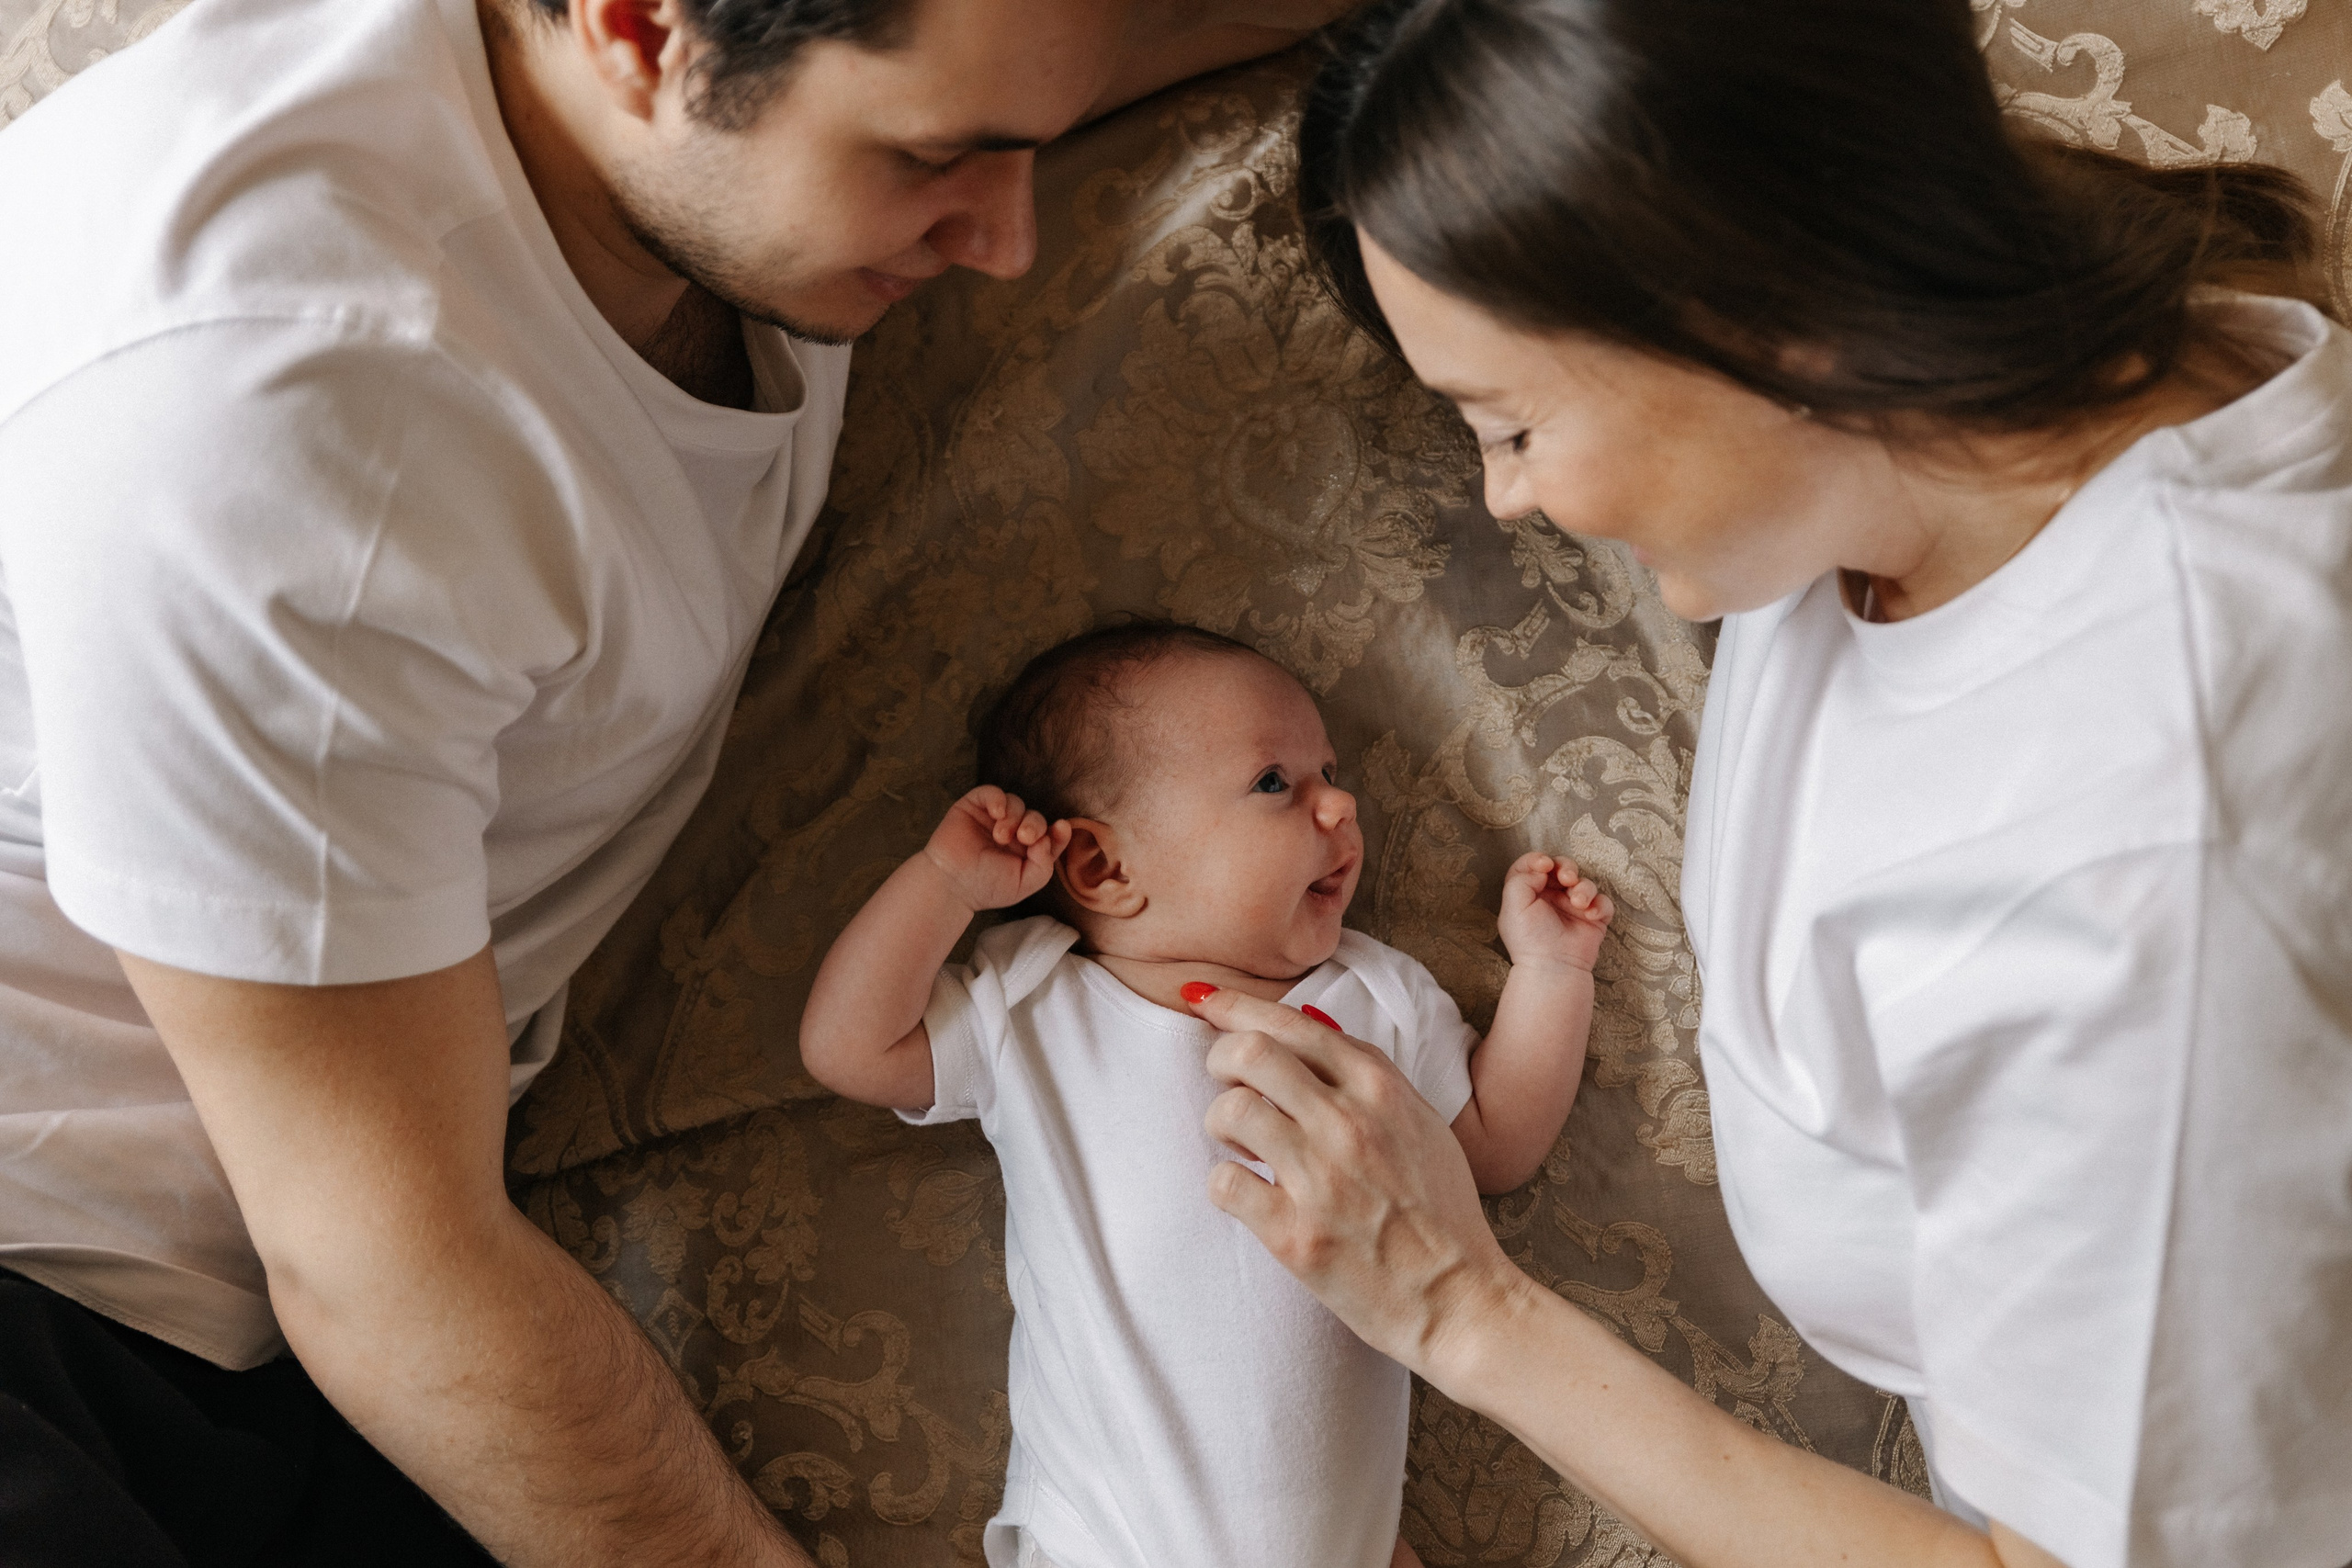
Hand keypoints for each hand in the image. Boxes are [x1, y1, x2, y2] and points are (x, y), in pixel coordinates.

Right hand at [923, 786, 1070, 913]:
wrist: (951, 885)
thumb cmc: (987, 887)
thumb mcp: (1025, 883)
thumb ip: (1044, 864)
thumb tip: (1047, 838)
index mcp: (1027, 851)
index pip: (1050, 835)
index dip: (1059, 831)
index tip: (1061, 828)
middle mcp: (1012, 832)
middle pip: (1035, 817)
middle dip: (1034, 824)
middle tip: (1024, 838)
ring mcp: (992, 819)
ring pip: (1015, 803)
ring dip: (1014, 816)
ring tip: (1001, 836)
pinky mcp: (974, 807)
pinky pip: (991, 792)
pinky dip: (998, 799)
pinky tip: (997, 813)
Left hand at [1187, 987, 1526, 1378]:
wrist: (1461, 1298)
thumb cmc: (1442, 1213)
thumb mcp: (1422, 1124)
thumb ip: (1368, 1078)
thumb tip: (1307, 1033)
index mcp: (1381, 1089)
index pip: (1292, 1024)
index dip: (1237, 1007)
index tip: (1206, 1002)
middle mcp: (1349, 1124)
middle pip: (1249, 1052)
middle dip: (1219, 1058)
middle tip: (1223, 1081)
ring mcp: (1320, 1180)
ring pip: (1230, 1110)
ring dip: (1221, 1122)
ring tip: (1239, 1144)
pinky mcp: (1295, 1235)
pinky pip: (1224, 1183)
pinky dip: (1225, 1184)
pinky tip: (1247, 1192)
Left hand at [1496, 853, 1613, 972]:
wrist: (1552, 967)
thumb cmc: (1530, 939)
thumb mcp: (1513, 905)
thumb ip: (1521, 878)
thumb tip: (1541, 867)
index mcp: (1529, 893)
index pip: (1534, 866)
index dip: (1539, 860)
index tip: (1544, 865)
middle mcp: (1551, 898)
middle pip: (1562, 868)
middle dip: (1567, 867)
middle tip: (1567, 878)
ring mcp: (1574, 908)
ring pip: (1584, 883)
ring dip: (1584, 888)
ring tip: (1578, 902)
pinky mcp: (1593, 919)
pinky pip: (1603, 902)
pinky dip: (1600, 905)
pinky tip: (1591, 914)